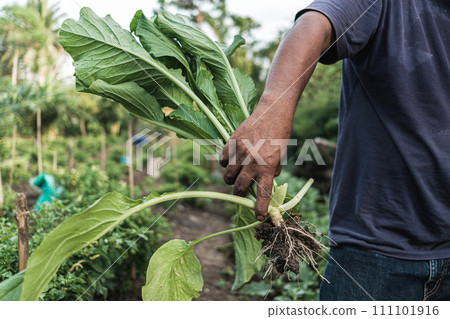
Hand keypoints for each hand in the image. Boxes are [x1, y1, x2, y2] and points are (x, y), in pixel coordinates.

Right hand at [219, 103, 293, 220]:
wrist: (273, 112)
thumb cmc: (280, 135)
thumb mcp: (280, 156)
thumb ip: (271, 171)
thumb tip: (262, 184)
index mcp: (267, 167)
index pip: (262, 194)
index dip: (260, 208)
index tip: (259, 217)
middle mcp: (252, 162)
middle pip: (239, 187)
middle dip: (239, 193)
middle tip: (242, 190)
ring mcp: (240, 152)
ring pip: (227, 176)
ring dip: (230, 180)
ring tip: (234, 176)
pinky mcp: (231, 142)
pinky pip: (222, 160)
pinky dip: (225, 163)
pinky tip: (231, 160)